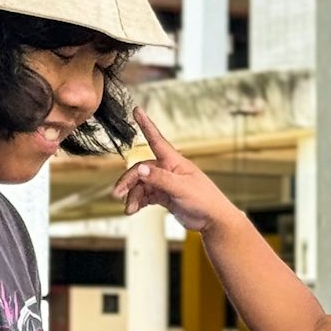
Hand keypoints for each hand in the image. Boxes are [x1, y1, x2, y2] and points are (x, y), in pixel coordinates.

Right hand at [113, 110, 235, 234]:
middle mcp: (167, 169)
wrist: (213, 220)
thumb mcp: (181, 188)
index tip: (137, 110)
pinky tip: (132, 209)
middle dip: (128, 181)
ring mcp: (165, 183)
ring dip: (132, 196)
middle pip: (141, 169)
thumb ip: (160, 178)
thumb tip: (140, 168)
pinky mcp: (164, 196)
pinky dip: (137, 202)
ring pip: (141, 184)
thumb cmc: (204, 200)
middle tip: (117, 194)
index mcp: (174, 161)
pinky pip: (145, 195)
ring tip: (129, 209)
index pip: (156, 139)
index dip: (146, 124)